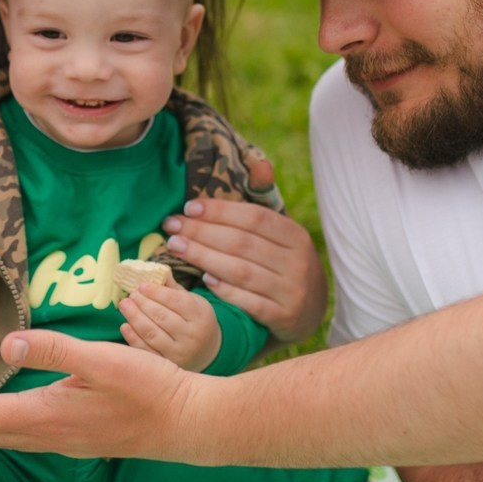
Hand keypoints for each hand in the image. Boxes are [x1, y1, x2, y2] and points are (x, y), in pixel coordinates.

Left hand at [0, 329, 205, 460]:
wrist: (190, 424)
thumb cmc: (150, 388)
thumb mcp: (102, 359)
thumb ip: (53, 350)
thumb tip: (5, 347)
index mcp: (49, 416)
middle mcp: (50, 436)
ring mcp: (64, 442)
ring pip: (2, 439)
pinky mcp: (77, 440)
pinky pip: (21, 439)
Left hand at [120, 280, 220, 370]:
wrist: (206, 352)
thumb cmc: (195, 320)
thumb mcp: (192, 302)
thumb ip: (173, 288)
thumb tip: (157, 269)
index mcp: (200, 316)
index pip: (176, 301)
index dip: (156, 292)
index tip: (141, 285)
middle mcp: (192, 336)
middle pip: (162, 317)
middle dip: (143, 303)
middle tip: (130, 294)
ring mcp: (179, 353)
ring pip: (152, 334)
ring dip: (134, 318)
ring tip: (124, 305)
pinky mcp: (166, 365)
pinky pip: (146, 351)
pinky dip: (133, 338)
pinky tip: (125, 325)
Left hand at [162, 160, 326, 343]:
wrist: (310, 312)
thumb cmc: (283, 265)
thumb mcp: (282, 235)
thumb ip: (265, 203)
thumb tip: (260, 164)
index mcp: (296, 236)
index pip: (254, 218)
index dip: (220, 211)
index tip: (189, 207)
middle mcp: (298, 262)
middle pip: (243, 243)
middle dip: (202, 232)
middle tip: (172, 226)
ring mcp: (292, 291)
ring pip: (242, 271)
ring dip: (205, 258)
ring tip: (176, 248)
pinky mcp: (284, 317)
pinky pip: (250, 303)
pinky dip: (226, 290)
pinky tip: (204, 280)